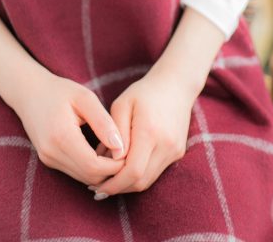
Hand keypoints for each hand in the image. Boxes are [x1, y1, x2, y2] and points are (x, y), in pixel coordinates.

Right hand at [14, 65, 127, 186]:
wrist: (29, 91)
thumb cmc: (60, 90)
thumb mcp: (85, 98)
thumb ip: (103, 122)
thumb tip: (121, 147)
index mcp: (61, 136)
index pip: (94, 166)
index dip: (115, 165)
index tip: (130, 151)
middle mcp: (52, 153)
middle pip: (89, 177)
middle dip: (111, 170)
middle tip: (126, 154)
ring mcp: (48, 159)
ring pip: (83, 178)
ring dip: (102, 171)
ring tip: (116, 152)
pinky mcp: (48, 160)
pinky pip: (75, 172)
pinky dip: (90, 168)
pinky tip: (100, 153)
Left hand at [86, 67, 194, 197]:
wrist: (176, 84)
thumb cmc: (144, 92)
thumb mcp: (122, 105)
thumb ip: (113, 133)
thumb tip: (107, 160)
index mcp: (149, 131)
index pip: (132, 171)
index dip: (113, 184)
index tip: (95, 186)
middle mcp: (165, 145)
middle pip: (140, 181)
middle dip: (118, 188)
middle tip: (97, 188)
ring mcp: (174, 150)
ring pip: (148, 181)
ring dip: (128, 185)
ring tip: (108, 181)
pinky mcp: (177, 152)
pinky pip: (155, 172)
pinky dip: (139, 175)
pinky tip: (125, 170)